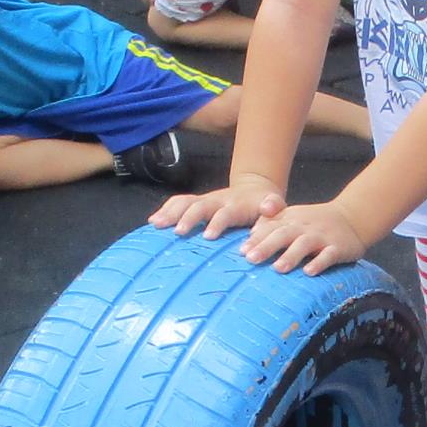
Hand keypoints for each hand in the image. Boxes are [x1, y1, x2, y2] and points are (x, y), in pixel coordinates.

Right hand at [148, 177, 285, 237]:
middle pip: (199, 206)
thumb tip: (270, 208)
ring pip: (184, 202)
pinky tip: (153, 223)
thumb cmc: (265, 205)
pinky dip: (165, 210)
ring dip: (170, 212)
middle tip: (178, 233)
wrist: (255, 189)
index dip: (216, 223)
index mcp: (235, 205)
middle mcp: (216, 200)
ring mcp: (204, 200)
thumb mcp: (274, 204)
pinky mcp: (196, 203)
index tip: (208, 237)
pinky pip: (178, 203)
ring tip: (156, 225)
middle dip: (188, 218)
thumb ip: (273, 206)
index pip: (224, 213)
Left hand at [241, 200, 365, 273]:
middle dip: (267, 246)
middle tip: (252, 259)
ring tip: (278, 268)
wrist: (353, 216)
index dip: (256, 239)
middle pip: (284, 234)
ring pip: (305, 244)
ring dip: (291, 255)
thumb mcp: (294, 217)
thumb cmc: (317, 222)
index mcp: (292, 219)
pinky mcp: (338, 247)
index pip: (271, 227)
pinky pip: (329, 255)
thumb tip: (250, 237)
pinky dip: (319, 263)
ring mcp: (322, 236)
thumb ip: (272, 224)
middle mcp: (305, 226)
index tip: (242, 252)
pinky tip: (310, 272)